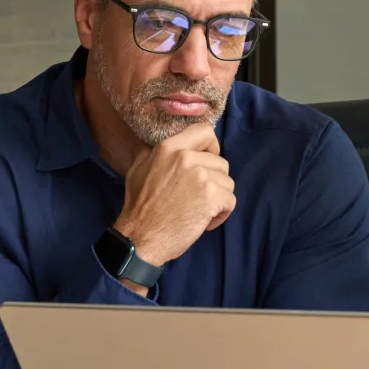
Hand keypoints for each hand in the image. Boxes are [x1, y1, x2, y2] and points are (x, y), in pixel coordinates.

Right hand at [114, 122, 235, 268]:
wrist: (140, 237)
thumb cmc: (139, 206)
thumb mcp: (140, 168)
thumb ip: (157, 152)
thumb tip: (172, 144)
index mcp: (169, 147)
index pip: (205, 131)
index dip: (211, 147)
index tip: (205, 162)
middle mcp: (186, 157)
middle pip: (220, 162)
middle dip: (213, 180)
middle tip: (196, 197)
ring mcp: (201, 176)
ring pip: (227, 182)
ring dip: (217, 198)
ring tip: (199, 209)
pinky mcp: (211, 197)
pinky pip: (230, 201)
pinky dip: (221, 214)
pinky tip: (204, 221)